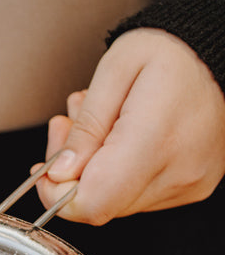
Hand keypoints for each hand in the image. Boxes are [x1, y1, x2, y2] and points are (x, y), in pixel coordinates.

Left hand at [38, 28, 224, 225]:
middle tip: (68, 127)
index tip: (46, 168)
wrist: (222, 50)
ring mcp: (189, 183)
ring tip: (100, 122)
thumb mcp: (115, 70)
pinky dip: (118, 170)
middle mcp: (178, 171)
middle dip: (71, 172)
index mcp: (155, 140)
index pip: (92, 202)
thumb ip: (86, 127)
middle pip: (99, 204)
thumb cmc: (173, 51)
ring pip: (115, 201)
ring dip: (93, 168)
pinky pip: (137, 195)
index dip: (56, 193)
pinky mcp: (192, 187)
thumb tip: (61, 172)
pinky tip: (119, 135)